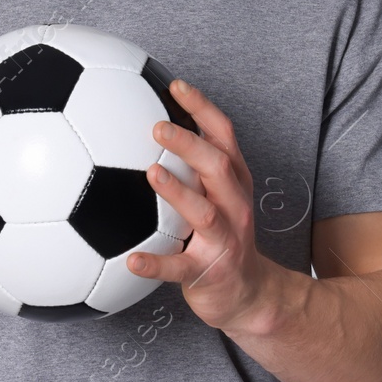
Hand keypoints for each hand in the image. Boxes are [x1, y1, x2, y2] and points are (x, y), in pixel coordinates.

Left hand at [126, 79, 278, 333]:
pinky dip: (156, 264)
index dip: (203, 108)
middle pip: (218, 167)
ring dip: (178, 192)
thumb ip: (192, 164)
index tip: (176, 86)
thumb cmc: (222, 235)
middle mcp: (234, 205)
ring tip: (152, 173)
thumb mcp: (217, 195)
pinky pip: (179, 268)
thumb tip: (149, 121)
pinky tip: (132, 260)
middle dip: (190, 144)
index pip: (224, 136)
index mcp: (234, 181)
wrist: (248, 295)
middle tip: (157, 127)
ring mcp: (224, 239)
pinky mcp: (208, 272)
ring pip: (205, 212)